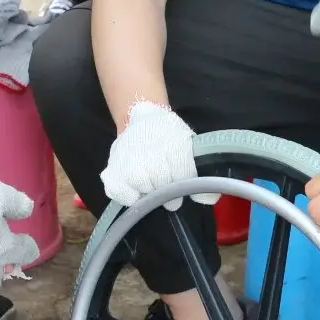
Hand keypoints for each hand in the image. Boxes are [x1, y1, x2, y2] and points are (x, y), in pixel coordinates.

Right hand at [100, 101, 215, 210]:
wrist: (142, 119)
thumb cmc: (169, 136)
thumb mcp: (189, 144)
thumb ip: (200, 170)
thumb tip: (209, 199)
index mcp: (173, 143)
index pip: (184, 176)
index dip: (187, 184)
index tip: (187, 186)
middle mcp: (148, 152)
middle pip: (164, 186)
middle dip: (169, 191)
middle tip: (168, 185)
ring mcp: (126, 163)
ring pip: (144, 192)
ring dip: (150, 192)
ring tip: (151, 182)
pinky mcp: (111, 172)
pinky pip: (121, 196)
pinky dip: (129, 196)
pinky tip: (135, 187)